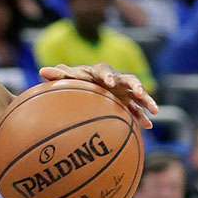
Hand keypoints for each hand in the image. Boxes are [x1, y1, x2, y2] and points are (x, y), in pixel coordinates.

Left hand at [40, 63, 158, 128]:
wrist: (86, 86)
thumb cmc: (77, 81)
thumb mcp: (68, 78)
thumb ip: (59, 75)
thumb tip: (42, 71)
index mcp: (101, 72)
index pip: (106, 71)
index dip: (109, 76)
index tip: (110, 82)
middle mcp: (116, 79)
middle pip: (129, 79)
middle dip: (135, 85)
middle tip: (138, 92)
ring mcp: (124, 91)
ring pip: (138, 95)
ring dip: (146, 101)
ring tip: (154, 111)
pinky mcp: (127, 102)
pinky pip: (137, 109)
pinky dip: (142, 116)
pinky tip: (147, 126)